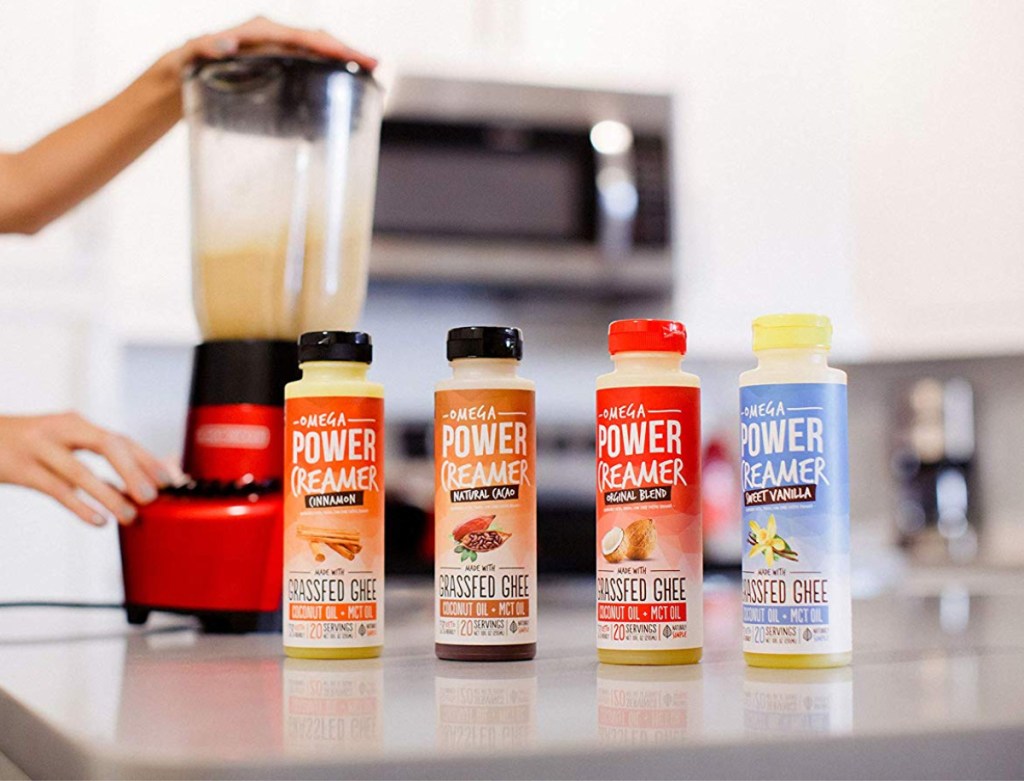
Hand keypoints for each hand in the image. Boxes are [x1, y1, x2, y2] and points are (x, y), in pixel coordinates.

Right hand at [0, 413, 173, 526]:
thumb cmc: (27, 443)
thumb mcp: (62, 440)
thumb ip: (96, 456)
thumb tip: (140, 478)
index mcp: (76, 423)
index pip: (120, 439)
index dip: (146, 460)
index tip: (168, 480)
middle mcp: (60, 430)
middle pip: (107, 445)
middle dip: (134, 472)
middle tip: (151, 497)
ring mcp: (39, 447)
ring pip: (81, 472)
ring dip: (109, 495)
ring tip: (128, 516)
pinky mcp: (20, 468)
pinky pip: (56, 489)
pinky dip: (80, 506)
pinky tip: (98, 520)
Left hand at [165, 15, 377, 74]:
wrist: (177, 79)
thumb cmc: (180, 68)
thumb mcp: (185, 57)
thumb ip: (201, 48)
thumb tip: (222, 44)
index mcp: (255, 33)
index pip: (300, 36)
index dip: (328, 45)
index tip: (351, 57)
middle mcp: (268, 38)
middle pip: (316, 39)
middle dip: (346, 50)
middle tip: (375, 65)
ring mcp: (273, 52)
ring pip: (315, 51)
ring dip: (342, 59)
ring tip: (369, 71)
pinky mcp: (274, 67)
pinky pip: (306, 64)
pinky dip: (327, 70)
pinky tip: (343, 84)